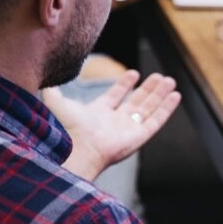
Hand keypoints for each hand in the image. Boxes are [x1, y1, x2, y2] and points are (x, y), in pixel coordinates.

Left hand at [43, 71, 180, 180]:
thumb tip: (46, 77)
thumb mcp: (57, 104)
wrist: (76, 150)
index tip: (134, 73)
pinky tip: (175, 95)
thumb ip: (53, 90)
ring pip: (149, 109)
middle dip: (148, 89)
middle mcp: (115, 122)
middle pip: (136, 102)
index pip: (115, 97)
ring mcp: (129, 130)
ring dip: (160, 94)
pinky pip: (157, 120)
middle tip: (159, 76)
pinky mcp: (140, 136)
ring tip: (169, 80)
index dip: (124, 85)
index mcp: (98, 115)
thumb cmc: (65, 130)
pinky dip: (167, 108)